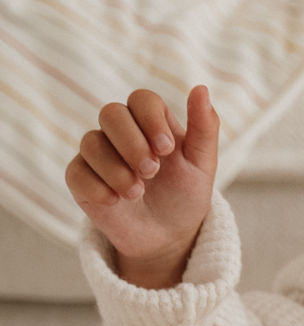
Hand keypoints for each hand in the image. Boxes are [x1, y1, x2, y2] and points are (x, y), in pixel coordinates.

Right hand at [65, 85, 219, 286]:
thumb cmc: (185, 196)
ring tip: (138, 193)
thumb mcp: (202, 166)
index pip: (142, 100)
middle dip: (132, 143)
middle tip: (152, 171)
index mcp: (151, 123)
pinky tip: (117, 202)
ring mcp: (98, 154)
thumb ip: (204, 129)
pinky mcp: (81, 179)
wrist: (168, 237)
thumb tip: (202, 88)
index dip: (151, 120)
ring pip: (91, 142)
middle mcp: (121, 133)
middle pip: (111, 113)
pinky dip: (99, 188)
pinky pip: (77, 172)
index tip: (167, 150)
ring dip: (117, 170)